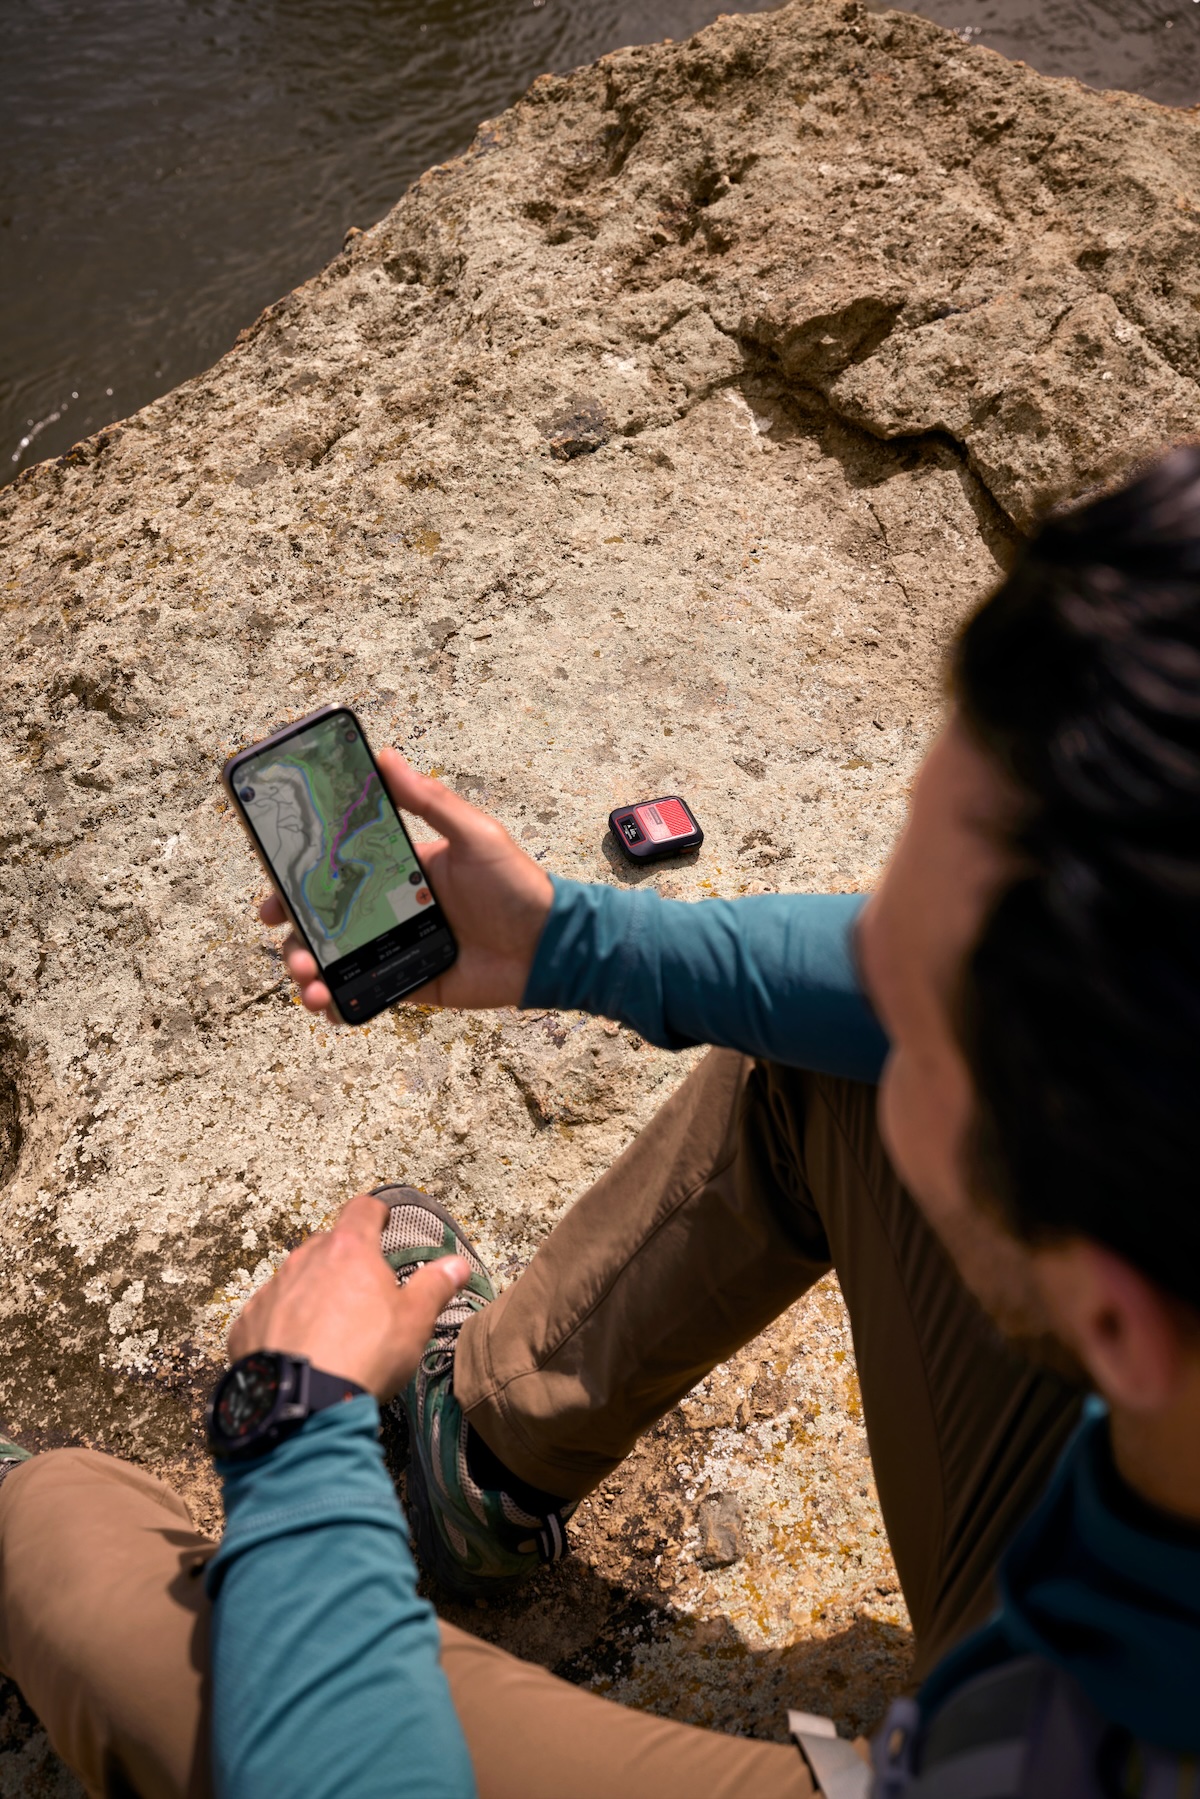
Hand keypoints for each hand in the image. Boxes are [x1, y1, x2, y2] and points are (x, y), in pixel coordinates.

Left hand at [227, 1193, 469, 1396]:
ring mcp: (271, 1292)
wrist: (300, 1405)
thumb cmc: (365, 1354)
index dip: (374, 1212)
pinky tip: (296, 1351)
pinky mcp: (246, 1325)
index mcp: (348, 1250)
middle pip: (326, 1245)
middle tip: (360, 1289)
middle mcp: (304, 1261)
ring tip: (328, 1327)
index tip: (381, 1219)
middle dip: (343, 1259)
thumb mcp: (414, 1321)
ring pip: (294, 1279)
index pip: (362, 1210)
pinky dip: (281, 1324)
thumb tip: (456, 1264)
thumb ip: (435, 1286)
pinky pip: (268, 1314)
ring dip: (311, 1292)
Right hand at [259, 749, 554, 1020]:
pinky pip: (364, 996)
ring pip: (336, 961)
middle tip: (282, 935)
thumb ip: (429, 800)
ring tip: (308, 981)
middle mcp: (390, 909)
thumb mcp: (474, 833)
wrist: (549, 946)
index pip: (335, 872)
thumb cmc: (517, 885)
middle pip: (324, 920)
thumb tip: (386, 756)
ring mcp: (397, 950)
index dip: (297, 881)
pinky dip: (337, 1004)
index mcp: (399, 870)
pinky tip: (326, 1006)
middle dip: (293, 932)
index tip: (273, 889)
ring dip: (309, 970)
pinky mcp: (410, 985)